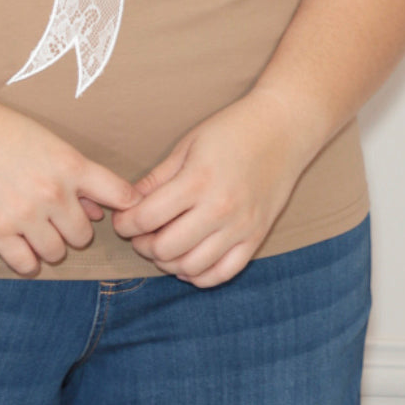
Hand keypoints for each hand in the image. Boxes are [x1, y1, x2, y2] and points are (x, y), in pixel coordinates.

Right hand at [0, 89, 142, 276]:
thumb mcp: (45, 142)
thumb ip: (75, 176)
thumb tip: (99, 210)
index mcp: (70, 163)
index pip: (120, 195)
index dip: (123, 207)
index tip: (117, 213)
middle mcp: (52, 192)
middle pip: (83, 235)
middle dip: (70, 229)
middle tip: (51, 216)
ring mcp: (24, 214)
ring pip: (56, 253)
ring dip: (47, 245)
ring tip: (31, 227)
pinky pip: (26, 265)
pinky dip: (25, 259)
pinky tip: (17, 243)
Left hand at [111, 91, 309, 287]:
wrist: (282, 128)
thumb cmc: (230, 130)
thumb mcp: (187, 145)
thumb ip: (157, 178)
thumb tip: (128, 203)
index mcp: (197, 181)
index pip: (146, 218)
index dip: (125, 224)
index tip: (122, 220)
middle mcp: (219, 209)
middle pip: (165, 249)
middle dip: (143, 245)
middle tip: (139, 234)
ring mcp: (240, 228)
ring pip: (191, 267)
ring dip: (168, 263)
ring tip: (162, 246)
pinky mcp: (256, 238)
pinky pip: (223, 273)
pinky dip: (199, 275)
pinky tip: (188, 261)